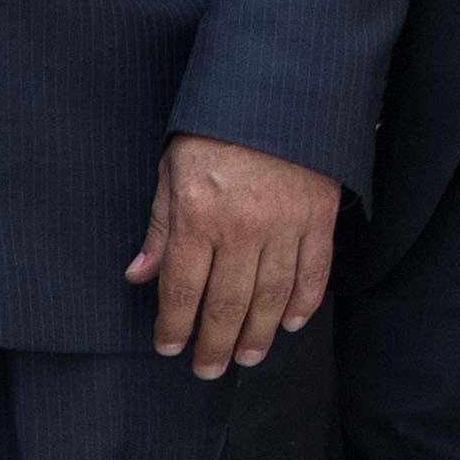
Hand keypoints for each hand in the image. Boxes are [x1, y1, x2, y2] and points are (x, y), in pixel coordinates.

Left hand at [129, 134, 344, 375]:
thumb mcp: (173, 170)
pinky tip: (294, 322)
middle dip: (215, 343)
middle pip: (227, 304)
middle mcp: (242, 228)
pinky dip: (306, 301)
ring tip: (250, 355)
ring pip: (272, 296)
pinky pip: (314, 270)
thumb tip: (140, 275)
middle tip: (209, 370)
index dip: (174, 326)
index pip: (183, 290)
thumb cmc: (217, 129)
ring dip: (260, 333)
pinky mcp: (319, 215)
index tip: (170, 347)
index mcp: (198, 216)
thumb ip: (160, 227)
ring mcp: (286, 224)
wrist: (281, 89)